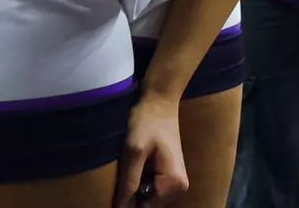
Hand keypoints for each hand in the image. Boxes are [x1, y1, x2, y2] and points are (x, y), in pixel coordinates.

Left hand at [114, 92, 187, 207]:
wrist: (160, 101)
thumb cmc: (147, 122)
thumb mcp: (134, 153)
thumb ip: (129, 184)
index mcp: (174, 183)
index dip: (127, 205)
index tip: (119, 191)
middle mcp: (179, 186)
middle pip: (148, 205)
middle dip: (132, 197)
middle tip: (122, 176)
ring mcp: (175, 181)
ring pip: (148, 199)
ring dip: (134, 190)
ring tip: (128, 170)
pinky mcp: (169, 175)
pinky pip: (151, 190)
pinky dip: (139, 184)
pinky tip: (134, 168)